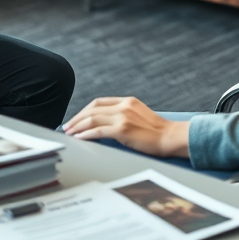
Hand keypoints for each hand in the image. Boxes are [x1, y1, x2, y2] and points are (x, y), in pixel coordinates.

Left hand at [62, 97, 190, 157]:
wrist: (171, 137)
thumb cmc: (157, 132)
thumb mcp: (139, 116)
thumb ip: (123, 116)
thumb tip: (105, 125)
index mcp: (127, 101)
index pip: (99, 103)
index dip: (84, 111)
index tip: (77, 119)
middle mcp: (123, 106)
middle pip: (92, 109)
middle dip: (77, 118)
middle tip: (67, 127)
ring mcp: (123, 117)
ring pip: (92, 119)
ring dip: (78, 126)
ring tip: (69, 133)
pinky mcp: (122, 129)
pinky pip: (98, 131)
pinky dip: (86, 134)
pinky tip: (79, 138)